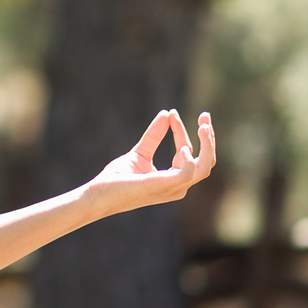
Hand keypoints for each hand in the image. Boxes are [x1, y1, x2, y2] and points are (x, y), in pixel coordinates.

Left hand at [88, 109, 215, 215]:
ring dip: (207, 144)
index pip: (187, 152)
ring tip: (202, 125)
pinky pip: (187, 174)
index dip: (182, 130)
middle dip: (209, 138)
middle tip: (205, 115)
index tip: (172, 113)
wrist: (99, 194)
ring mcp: (172, 188)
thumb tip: (166, 113)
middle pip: (206, 161)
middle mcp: (178, 185)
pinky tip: (181, 147)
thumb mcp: (140, 153)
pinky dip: (189, 159)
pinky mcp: (162, 186)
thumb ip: (154, 136)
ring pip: (204, 167)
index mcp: (173, 179)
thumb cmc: (117, 179)